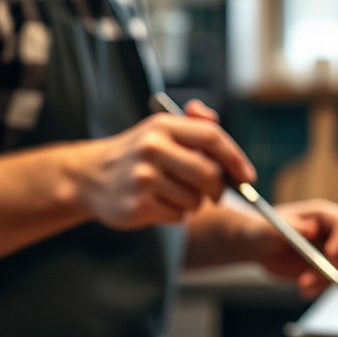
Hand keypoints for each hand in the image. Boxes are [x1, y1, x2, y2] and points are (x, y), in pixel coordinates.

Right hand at [77, 101, 256, 228]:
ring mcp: (143, 178)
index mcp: (163, 125)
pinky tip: (160, 204)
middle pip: (209, 174)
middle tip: (215, 193)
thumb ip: (194, 125)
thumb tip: (215, 120)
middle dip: (219, 189)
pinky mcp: (137, 205)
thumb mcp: (161, 130)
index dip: (235, 158)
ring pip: (195, 199)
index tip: (247, 176)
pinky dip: (178, 215)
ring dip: (194, 203)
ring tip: (175, 194)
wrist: (90, 176)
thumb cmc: (138, 153)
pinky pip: (178, 216)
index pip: (212, 137)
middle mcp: (152, 148)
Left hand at [255, 198, 337, 297]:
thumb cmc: (265, 231)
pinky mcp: (330, 268)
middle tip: (319, 278)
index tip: (330, 255)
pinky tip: (305, 292)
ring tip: (302, 285)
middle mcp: (336, 233)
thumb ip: (289, 226)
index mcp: (325, 216)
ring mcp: (336, 251)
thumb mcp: (271, 228)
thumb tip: (311, 228)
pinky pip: (335, 282)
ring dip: (327, 281)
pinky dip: (322, 289)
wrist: (262, 247)